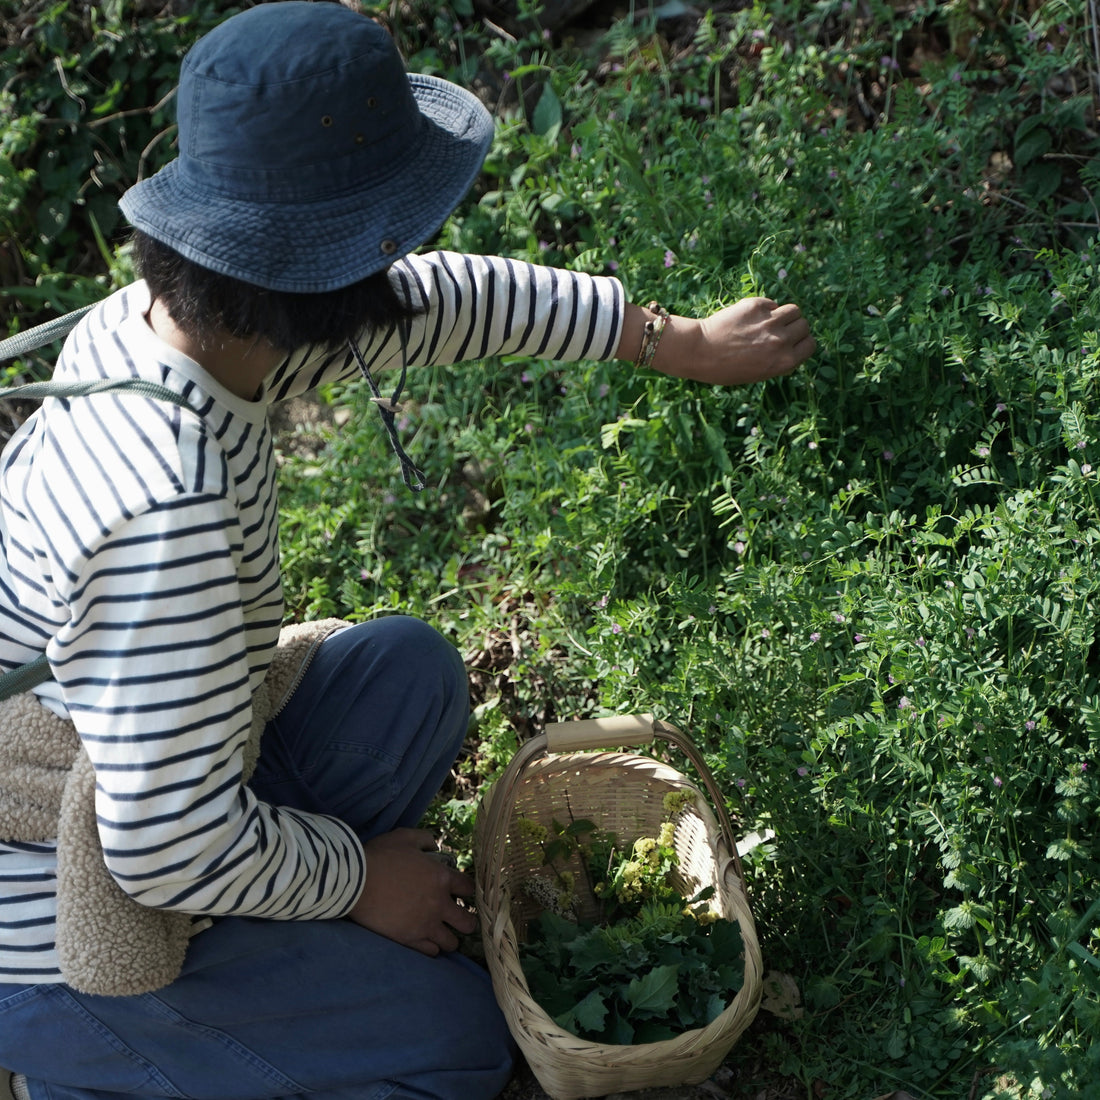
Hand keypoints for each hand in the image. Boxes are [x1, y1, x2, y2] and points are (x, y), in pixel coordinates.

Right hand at [349, 828, 477, 955]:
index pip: (469, 888)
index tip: (461, 892)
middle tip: (458, 918)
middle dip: (466, 920)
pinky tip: (427, 940)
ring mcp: (425, 924)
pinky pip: (432, 952)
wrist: (355, 881)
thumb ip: (425, 840)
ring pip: (452, 942)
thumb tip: (435, 847)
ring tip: (442, 932)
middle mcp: (439, 904)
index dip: (467, 890)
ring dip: (449, 937)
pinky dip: (432, 947)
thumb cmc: (380, 856)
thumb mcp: (405, 837)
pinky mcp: (409, 939)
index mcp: (441, 878)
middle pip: (468, 921)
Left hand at [620, 297, 814, 385]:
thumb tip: (793, 342)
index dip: (801, 342)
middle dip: (793, 328)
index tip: (791, 342)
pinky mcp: (757, 305)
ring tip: (768, 321)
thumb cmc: (725, 368)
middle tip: (777, 331)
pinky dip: (766, 308)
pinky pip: (772, 304)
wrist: (700, 352)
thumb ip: (779, 358)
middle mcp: (781, 341)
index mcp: (784, 362)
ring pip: (793, 310)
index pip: (810, 345)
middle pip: (803, 326)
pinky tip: (750, 317)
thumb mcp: (758, 372)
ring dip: (784, 315)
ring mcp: (770, 322)